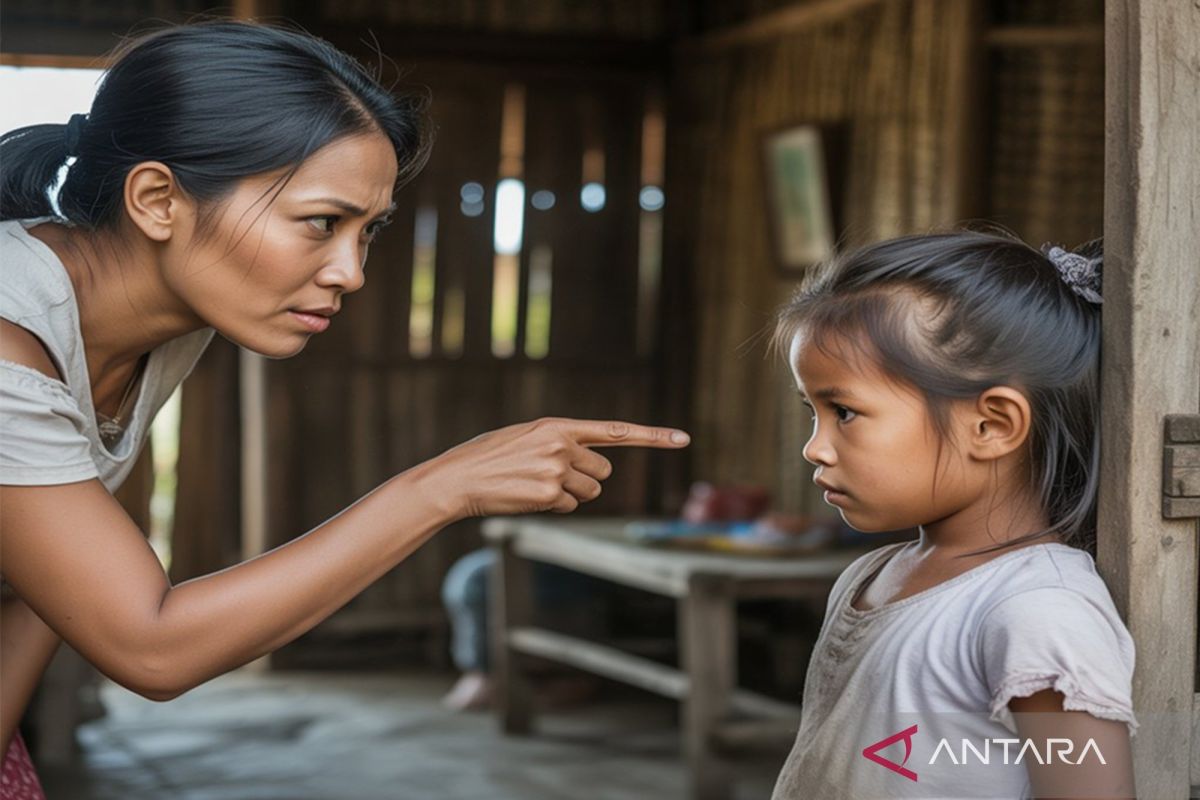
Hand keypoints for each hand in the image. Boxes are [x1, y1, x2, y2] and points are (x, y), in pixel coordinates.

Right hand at [411, 417, 689, 519]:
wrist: (457, 478)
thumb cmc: (489, 457)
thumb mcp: (526, 436)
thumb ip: (560, 442)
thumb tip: (592, 466)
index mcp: (558, 425)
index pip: (616, 431)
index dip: (653, 436)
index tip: (683, 439)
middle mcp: (562, 444)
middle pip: (603, 472)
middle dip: (584, 479)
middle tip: (551, 476)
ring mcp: (557, 470)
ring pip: (589, 492)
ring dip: (569, 494)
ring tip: (535, 486)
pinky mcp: (550, 495)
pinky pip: (568, 507)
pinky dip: (552, 507)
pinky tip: (526, 498)